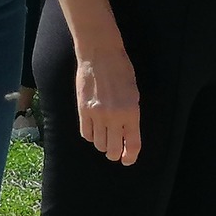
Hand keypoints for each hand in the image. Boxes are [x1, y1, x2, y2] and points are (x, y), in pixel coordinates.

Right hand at [75, 41, 140, 165]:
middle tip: (115, 152)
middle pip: (113, 149)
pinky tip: (94, 129)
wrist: (99, 55)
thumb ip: (131, 115)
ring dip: (102, 144)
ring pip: (98, 143)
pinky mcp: (82, 110)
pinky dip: (91, 136)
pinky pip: (86, 133)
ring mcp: (97, 114)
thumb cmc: (120, 70)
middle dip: (115, 154)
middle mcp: (114, 116)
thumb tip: (127, 134)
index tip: (127, 160)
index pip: (133, 144)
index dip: (130, 156)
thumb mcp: (133, 93)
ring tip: (105, 138)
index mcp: (131, 112)